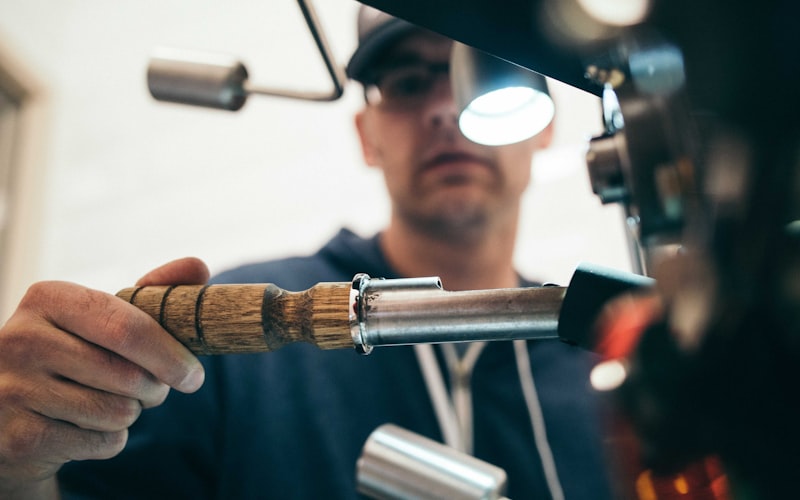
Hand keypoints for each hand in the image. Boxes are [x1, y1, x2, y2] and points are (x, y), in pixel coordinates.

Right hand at [0, 257, 208, 498]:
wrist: (10, 413)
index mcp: (48, 298)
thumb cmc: (74, 353)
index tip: (194, 376)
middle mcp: (21, 339)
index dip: (171, 356)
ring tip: (110, 403)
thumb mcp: (104, 317)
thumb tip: (198, 267)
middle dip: (155, 390)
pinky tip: (85, 427)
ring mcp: (12, 389)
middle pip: (128, 376)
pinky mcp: (17, 437)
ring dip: (130, 414)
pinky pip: (102, 443)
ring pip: (118, 413)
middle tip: (153, 390)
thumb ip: (153, 291)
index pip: (128, 328)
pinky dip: (110, 440)